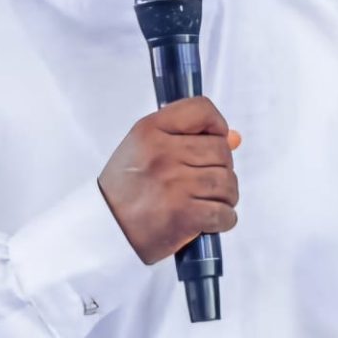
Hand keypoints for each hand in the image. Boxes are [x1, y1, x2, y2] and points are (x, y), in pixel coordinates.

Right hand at [98, 97, 240, 263]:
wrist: (104, 227)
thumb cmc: (125, 188)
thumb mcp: (144, 148)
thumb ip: (187, 137)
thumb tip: (233, 138)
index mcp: (150, 130)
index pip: (202, 110)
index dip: (216, 125)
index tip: (213, 138)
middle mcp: (163, 153)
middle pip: (221, 150)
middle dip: (221, 167)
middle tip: (205, 180)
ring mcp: (175, 184)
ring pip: (227, 182)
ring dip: (225, 195)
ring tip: (206, 200)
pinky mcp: (183, 215)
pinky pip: (224, 213)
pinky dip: (223, 218)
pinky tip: (208, 219)